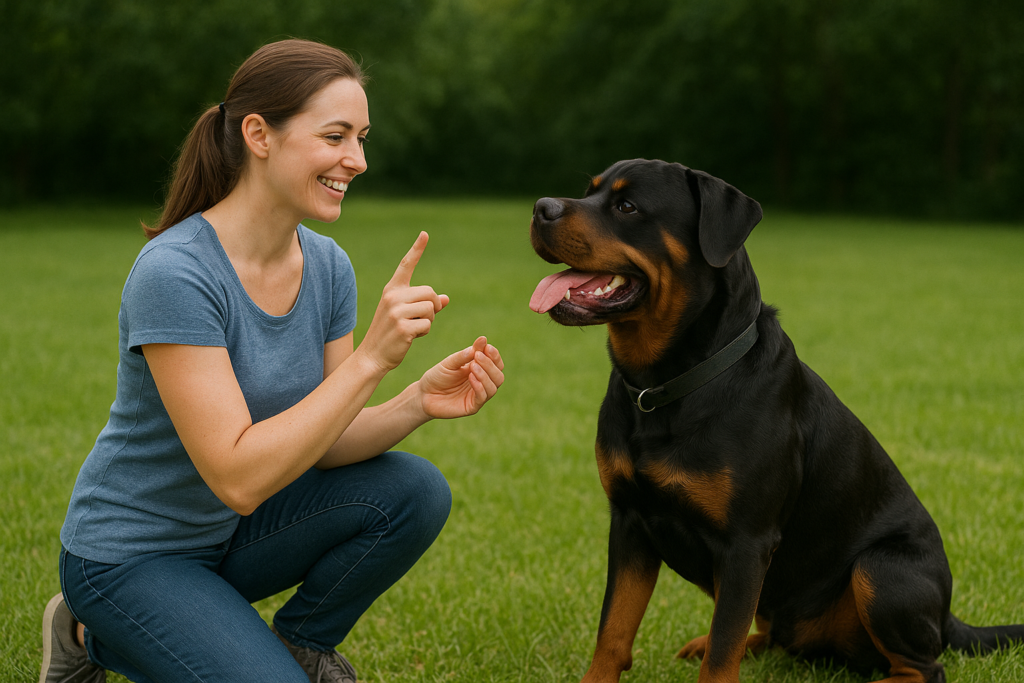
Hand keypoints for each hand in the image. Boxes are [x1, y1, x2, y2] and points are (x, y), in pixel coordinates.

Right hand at [360, 232, 448, 372]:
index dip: (417, 249)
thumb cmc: (391, 334)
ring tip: (414, 328)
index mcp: (392, 289)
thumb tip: (446, 299)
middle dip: (433, 306)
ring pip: (431, 308)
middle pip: (430, 292)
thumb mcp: (405, 315)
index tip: (425, 234)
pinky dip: (425, 332)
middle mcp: (393, 296)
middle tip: (424, 318)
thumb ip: (425, 305)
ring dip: (429, 320)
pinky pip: (428, 324)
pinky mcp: (403, 327)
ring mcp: (396, 311)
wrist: (372, 355)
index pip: (406, 265)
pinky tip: (411, 337)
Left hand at [418, 336, 504, 418]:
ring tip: (473, 366)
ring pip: (494, 386)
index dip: (494, 355)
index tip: (487, 347)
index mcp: (479, 370)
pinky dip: (480, 387)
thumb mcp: (450, 363)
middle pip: (498, 375)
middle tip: (477, 357)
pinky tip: (471, 378)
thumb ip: (465, 354)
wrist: (423, 395)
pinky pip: (483, 397)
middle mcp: (482, 383)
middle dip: (490, 364)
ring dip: (485, 375)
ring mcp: (478, 395)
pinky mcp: (472, 407)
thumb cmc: (437, 377)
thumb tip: (483, 340)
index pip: (496, 363)